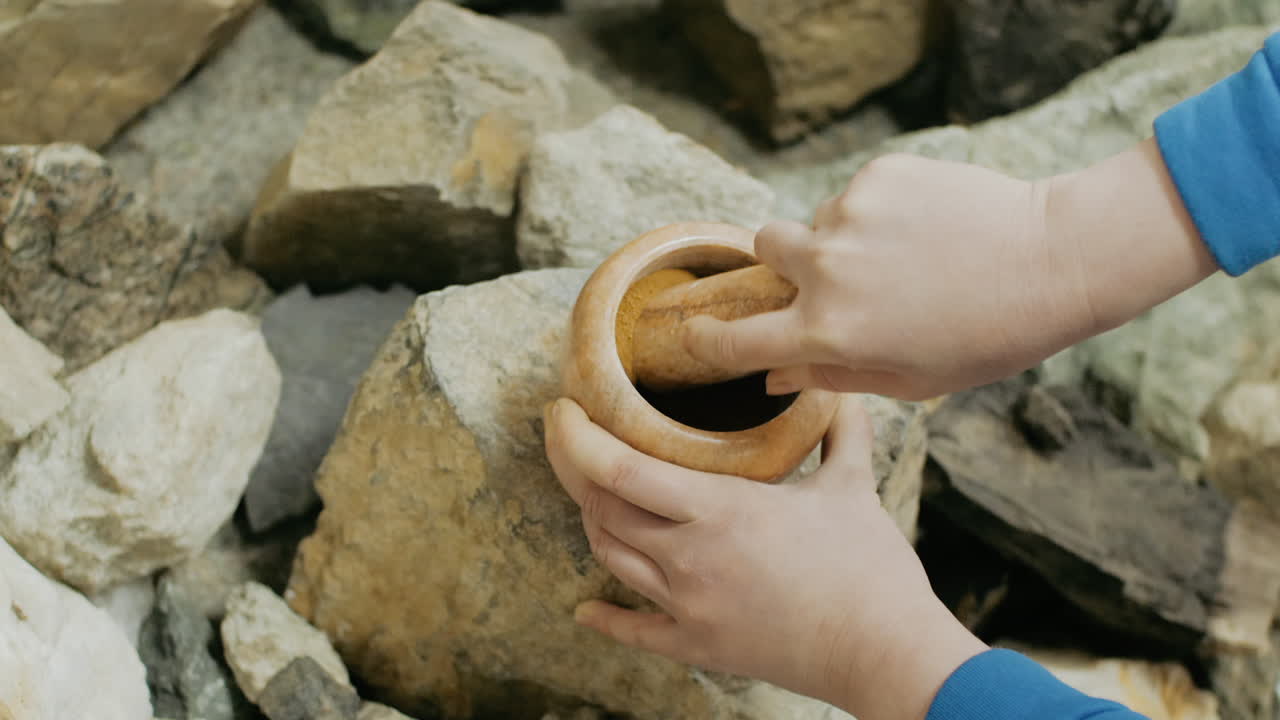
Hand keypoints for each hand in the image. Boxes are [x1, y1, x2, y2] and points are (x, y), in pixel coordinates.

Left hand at [543, 396, 985, 719]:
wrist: (884, 650)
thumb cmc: (870, 566)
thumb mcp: (851, 485)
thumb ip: (840, 431)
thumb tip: (839, 389)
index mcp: (719, 509)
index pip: (621, 470)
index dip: (579, 440)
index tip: (563, 412)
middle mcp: (689, 556)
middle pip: (603, 510)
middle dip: (576, 472)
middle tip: (570, 442)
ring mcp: (689, 605)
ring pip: (613, 558)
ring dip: (594, 524)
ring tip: (593, 496)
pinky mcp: (699, 645)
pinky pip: (636, 632)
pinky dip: (605, 618)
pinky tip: (585, 609)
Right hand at [683, 141, 1215, 400]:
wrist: (1054, 260)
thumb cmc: (986, 336)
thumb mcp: (909, 379)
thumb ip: (830, 376)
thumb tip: (772, 376)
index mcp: (831, 332)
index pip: (738, 339)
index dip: (707, 339)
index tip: (693, 333)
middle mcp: (828, 270)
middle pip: (764, 248)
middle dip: (785, 260)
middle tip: (832, 273)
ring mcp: (851, 215)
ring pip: (818, 219)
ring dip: (841, 236)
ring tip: (906, 254)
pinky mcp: (880, 174)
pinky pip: (857, 191)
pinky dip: (879, 209)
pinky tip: (927, 228)